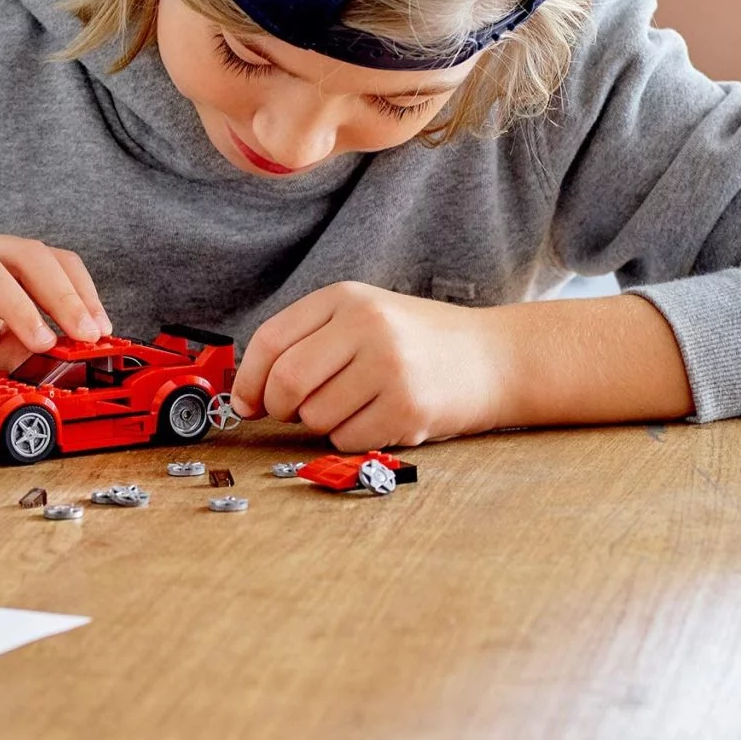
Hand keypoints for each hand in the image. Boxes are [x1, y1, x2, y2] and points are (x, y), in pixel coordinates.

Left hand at [230, 283, 506, 450]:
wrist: (494, 357)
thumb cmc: (416, 341)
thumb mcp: (362, 317)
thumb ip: (307, 341)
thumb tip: (250, 394)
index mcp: (345, 298)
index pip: (271, 339)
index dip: (248, 379)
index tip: (245, 402)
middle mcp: (366, 326)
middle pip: (287, 381)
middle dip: (278, 407)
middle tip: (291, 412)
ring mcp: (389, 367)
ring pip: (315, 416)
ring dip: (322, 424)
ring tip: (354, 405)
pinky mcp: (408, 408)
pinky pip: (347, 440)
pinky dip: (351, 439)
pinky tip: (377, 418)